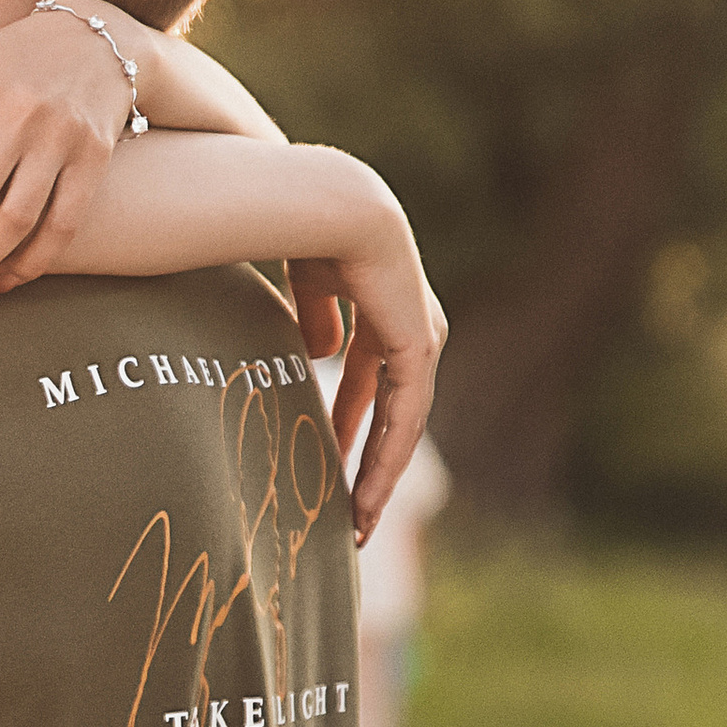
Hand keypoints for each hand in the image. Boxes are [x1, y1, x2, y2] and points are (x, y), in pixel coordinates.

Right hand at [295, 183, 448, 542]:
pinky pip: (406, 418)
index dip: (347, 427)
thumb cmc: (306, 234)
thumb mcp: (308, 288)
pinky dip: (387, 458)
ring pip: (402, 426)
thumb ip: (317, 321)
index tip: (324, 466)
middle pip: (389, 413)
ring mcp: (420, 338)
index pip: (370, 383)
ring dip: (378, 475)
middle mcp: (410, 328)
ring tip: (355, 520)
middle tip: (346, 514)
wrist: (329, 207)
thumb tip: (319, 352)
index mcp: (383, 310)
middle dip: (367, 463)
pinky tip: (366, 491)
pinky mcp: (419, 347)